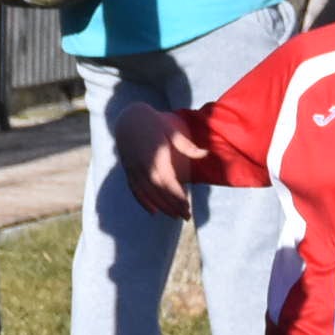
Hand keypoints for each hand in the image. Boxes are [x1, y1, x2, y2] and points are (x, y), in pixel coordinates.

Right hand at [113, 102, 201, 220]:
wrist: (128, 118)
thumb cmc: (153, 123)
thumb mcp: (171, 131)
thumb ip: (187, 146)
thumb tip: (206, 154)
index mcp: (156, 158)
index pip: (169, 184)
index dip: (178, 198)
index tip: (188, 208)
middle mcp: (144, 167)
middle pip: (159, 192)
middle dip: (173, 206)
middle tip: (186, 217)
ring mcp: (134, 170)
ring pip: (148, 194)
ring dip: (161, 207)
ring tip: (174, 216)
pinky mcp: (128, 170)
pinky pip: (135, 190)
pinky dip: (143, 202)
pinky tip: (153, 212)